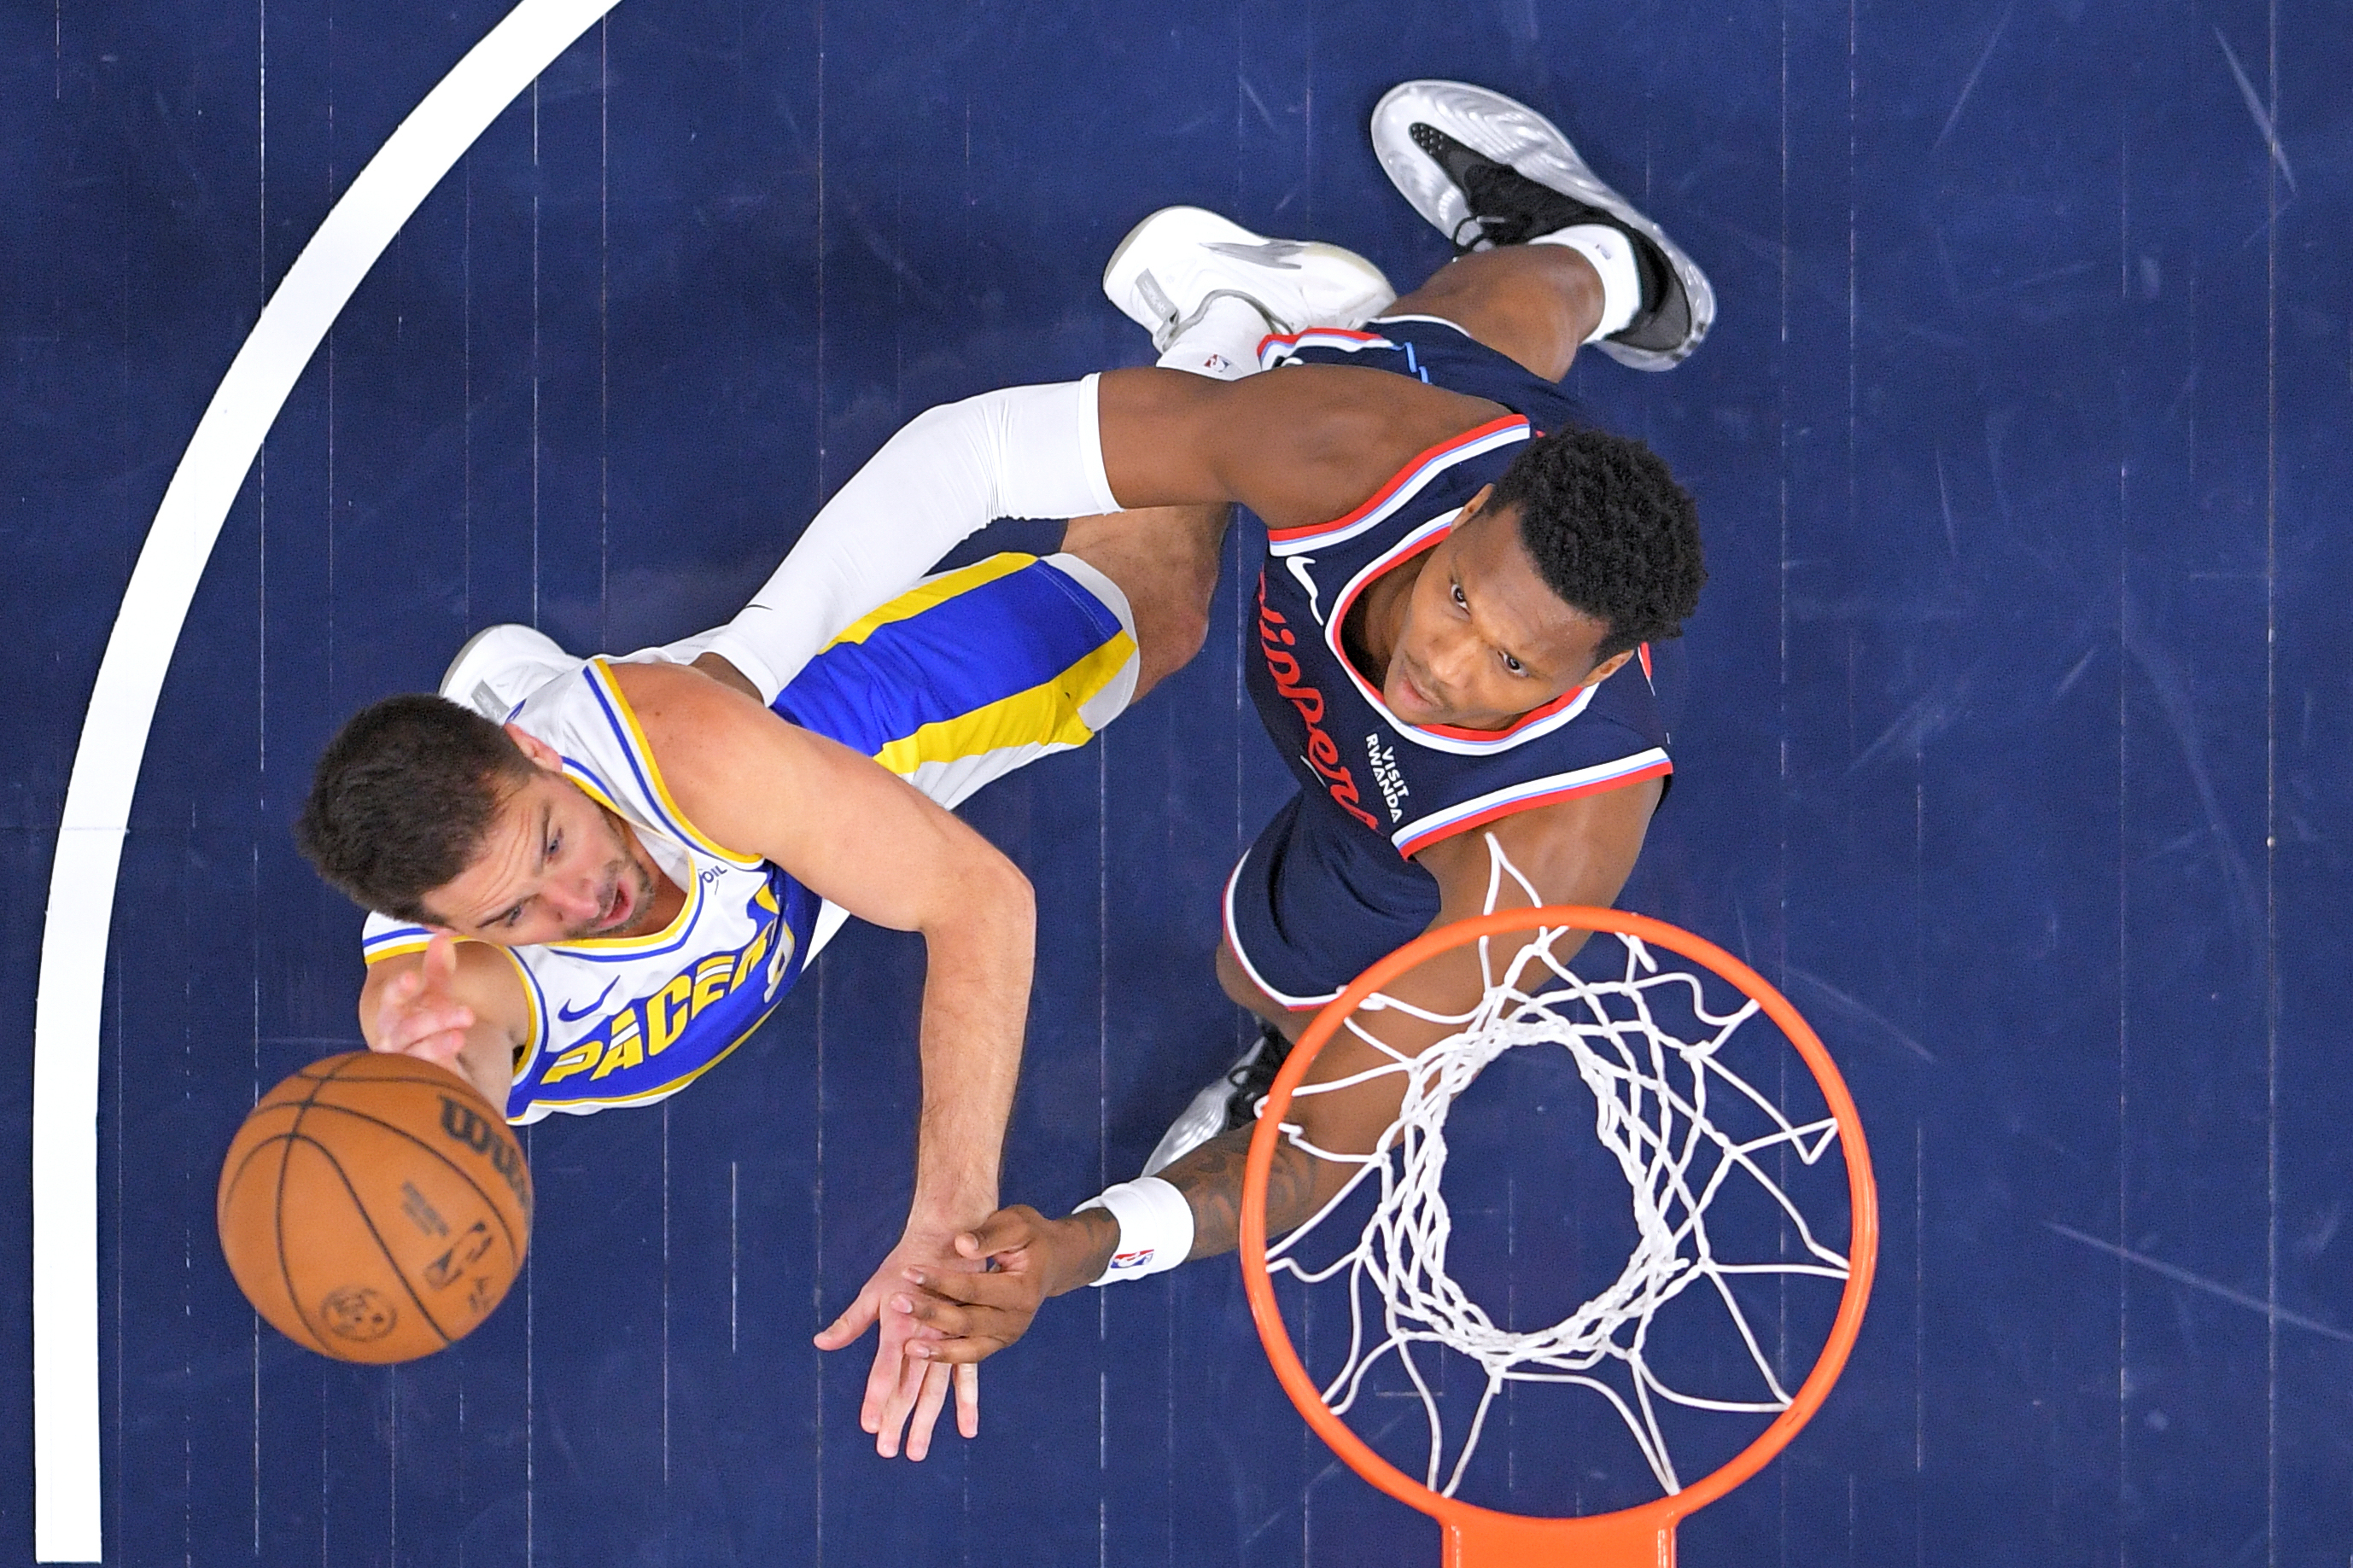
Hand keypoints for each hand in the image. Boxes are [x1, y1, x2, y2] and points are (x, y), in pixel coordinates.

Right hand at [370, 933, 475, 1067]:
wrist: (431, 1067)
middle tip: (468, 1013)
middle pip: (408, 1028)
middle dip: (436, 1019)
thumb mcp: (436, 996)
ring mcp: (403, 1063)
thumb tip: (442, 935)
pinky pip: (426, 1077)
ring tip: (460, 1037)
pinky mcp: (417, 1082)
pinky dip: (440, 1069)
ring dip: (438, 1045)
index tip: (412, 977)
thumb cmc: (428, 1024)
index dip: (399, 988)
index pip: (391, 998)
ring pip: (416, 1054)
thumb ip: (438, 969)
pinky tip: (457, 1065)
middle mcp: (392, 1038)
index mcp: (393, 1013)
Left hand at [812, 1224, 983, 1460]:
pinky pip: (968, 1377)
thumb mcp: (874, 1291)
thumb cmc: (907, 1265)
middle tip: (887, 1452)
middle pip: (909, 1389)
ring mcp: (949, 1341)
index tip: (868, 1427)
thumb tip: (820, 1342)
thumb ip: (849, 1323)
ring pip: (936, 1391)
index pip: (884, 1372)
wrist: (950, 1239)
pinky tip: (967, 1430)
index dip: (876, 1399)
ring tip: (916, 1452)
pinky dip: (967, 1404)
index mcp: (899, 1327)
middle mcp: (925, 1339)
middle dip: (896, 1422)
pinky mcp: (968, 1339)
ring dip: (926, 1423)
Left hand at [897, 1205, 1117, 1364]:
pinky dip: (945, 1356)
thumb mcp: (1016, 1224)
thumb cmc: (1029, 1236)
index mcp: (1024, 1289)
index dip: (941, 1281)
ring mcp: (1008, 1336)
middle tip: (896, 1302)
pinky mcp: (998, 1343)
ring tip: (905, 1346)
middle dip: (930, 1314)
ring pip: (968, 1348)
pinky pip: (969, 1356)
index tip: (908, 1271)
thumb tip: (961, 1244)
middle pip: (967, 1322)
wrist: (1052, 1260)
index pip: (975, 1288)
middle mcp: (1018, 1319)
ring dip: (935, 1347)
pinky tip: (918, 1353)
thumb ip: (989, 1235)